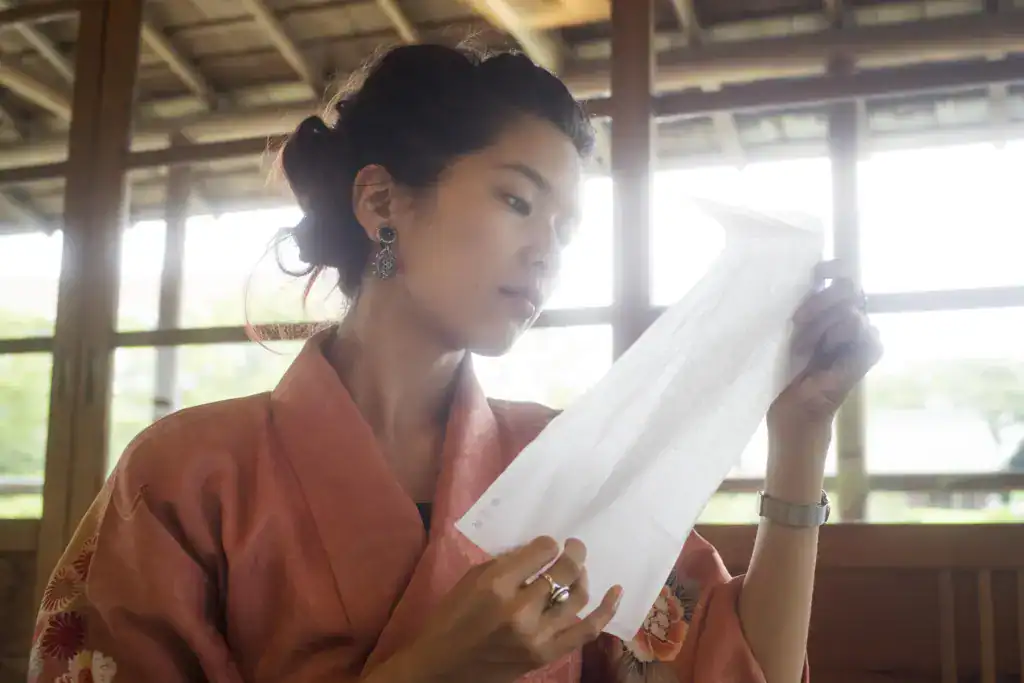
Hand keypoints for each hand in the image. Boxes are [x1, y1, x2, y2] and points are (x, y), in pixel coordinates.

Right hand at [392, 537, 620, 682]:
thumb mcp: (472, 579)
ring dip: (582, 577)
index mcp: (498, 585)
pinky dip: (606, 610)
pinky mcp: (547, 655)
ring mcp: (538, 635)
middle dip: (575, 553)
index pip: (543, 551)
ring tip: (576, 572)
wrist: (442, 668)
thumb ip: (507, 563)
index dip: (549, 545)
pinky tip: (615, 591)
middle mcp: (521, 609)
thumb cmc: (452, 618)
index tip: (546, 546)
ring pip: (579, 597)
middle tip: (574, 547)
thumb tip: (539, 551)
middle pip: (565, 572)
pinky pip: (587, 631)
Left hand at [768, 262, 882, 449]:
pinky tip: (829, 357)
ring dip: (825, 329)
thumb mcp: (779, 333)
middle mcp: (842, 313)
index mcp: (819, 303)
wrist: (791, 406)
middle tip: (797, 321)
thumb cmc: (780, 368)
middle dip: (821, 301)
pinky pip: (869, 337)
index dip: (831, 266)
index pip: (836, 272)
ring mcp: (858, 333)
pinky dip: (848, 344)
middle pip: (847, 288)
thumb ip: (790, 306)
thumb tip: (778, 278)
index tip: (822, 270)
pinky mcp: (868, 353)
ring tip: (804, 347)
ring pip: (853, 313)